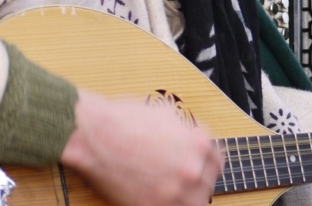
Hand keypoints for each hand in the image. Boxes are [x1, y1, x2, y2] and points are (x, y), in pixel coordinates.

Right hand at [60, 90, 223, 205]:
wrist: (94, 135)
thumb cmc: (127, 119)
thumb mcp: (168, 114)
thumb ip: (189, 131)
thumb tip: (196, 140)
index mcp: (199, 144)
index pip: (217, 161)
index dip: (207, 161)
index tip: (201, 164)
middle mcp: (191, 170)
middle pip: (207, 184)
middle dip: (198, 179)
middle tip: (185, 177)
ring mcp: (173, 192)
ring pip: (195, 203)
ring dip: (188, 197)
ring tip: (175, 190)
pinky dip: (170, 204)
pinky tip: (162, 198)